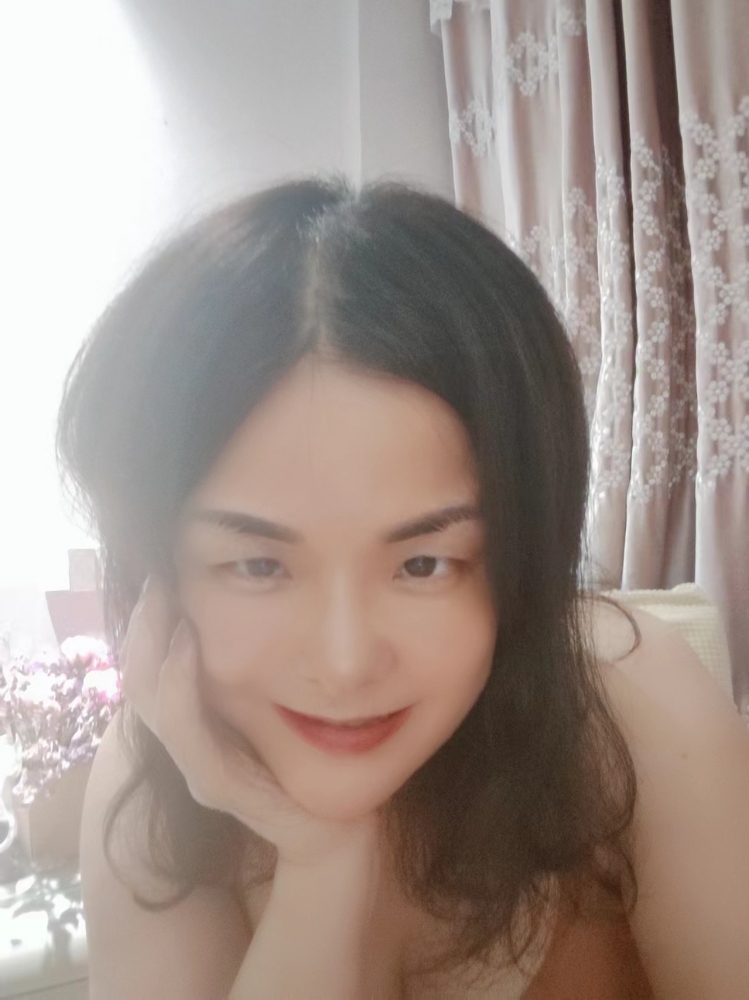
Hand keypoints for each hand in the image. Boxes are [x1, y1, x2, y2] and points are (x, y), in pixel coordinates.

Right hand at [120, 576, 380, 868]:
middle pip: (141, 678)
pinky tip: (186, 648)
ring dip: (152, 645)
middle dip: (145, 624)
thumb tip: (256, 601)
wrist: (335, 827)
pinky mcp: (217, 786)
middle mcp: (189, 745)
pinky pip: (186, 732)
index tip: (162, 571)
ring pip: (151, 700)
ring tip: (162, 599)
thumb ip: (261, 665)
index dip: (150, 621)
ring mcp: (198, 767)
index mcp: (199, 723)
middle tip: (156, 576)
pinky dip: (179, 686)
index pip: (154, 665)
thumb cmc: (309, 760)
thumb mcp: (280, 700)